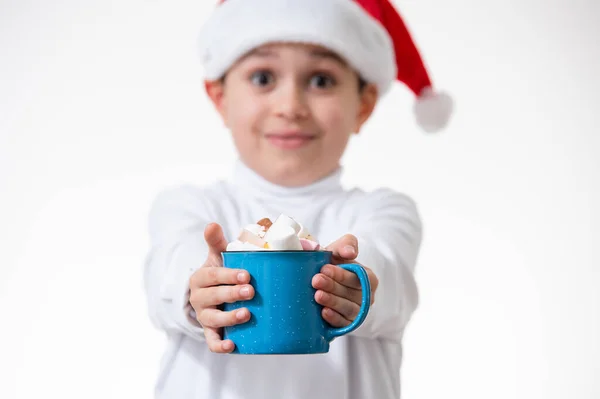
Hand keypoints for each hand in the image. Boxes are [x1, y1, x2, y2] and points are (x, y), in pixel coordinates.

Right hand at [188, 223, 254, 352]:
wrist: (211, 295)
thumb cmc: (219, 273)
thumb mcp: (216, 256)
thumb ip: (215, 242)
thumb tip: (212, 224)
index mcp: (201, 278)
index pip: (213, 276)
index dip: (228, 275)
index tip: (246, 274)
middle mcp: (199, 298)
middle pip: (214, 296)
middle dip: (232, 294)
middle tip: (251, 291)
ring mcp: (204, 316)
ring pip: (213, 320)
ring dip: (229, 318)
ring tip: (247, 314)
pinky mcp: (210, 332)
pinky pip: (212, 342)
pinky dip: (220, 346)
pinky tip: (233, 346)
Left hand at [311, 234, 378, 327]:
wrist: (321, 281)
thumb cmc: (332, 264)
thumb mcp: (339, 250)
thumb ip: (346, 244)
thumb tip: (351, 252)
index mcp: (368, 278)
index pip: (358, 277)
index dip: (342, 274)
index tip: (324, 269)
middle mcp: (366, 296)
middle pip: (352, 294)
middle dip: (333, 287)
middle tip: (316, 281)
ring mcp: (358, 312)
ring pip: (349, 309)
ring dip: (333, 302)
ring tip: (317, 296)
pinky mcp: (348, 324)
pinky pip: (345, 324)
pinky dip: (335, 318)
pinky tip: (324, 313)